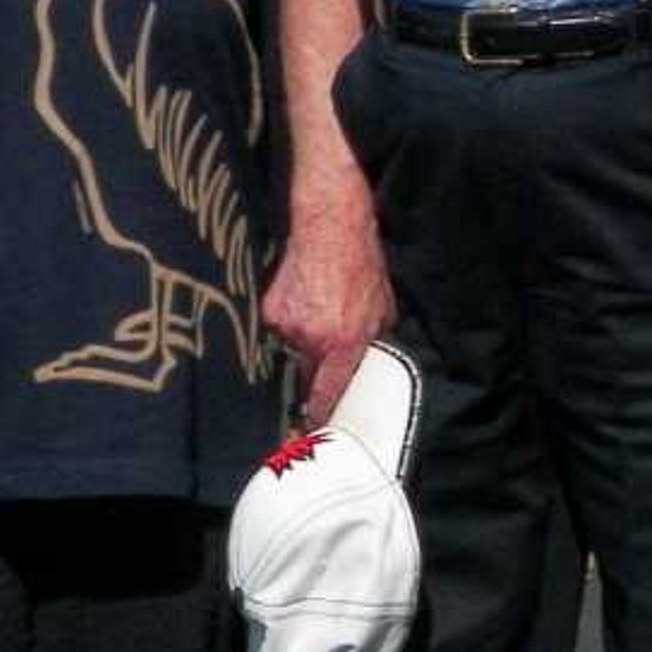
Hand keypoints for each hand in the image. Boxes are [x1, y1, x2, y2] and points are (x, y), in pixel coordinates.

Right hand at [266, 207, 396, 421]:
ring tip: (317, 308)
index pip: (328, 394)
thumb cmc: (362, 263)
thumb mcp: (382, 308)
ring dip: (302, 339)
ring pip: (291, 349)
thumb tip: (364, 365)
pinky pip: (278, 327)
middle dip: (310, 374)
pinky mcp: (269, 309)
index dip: (319, 415)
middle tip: (319, 353)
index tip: (312, 429)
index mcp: (345, 343)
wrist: (331, 223)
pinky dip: (289, 318)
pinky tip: (302, 296)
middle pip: (305, 375)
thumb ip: (372, 342)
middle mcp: (312, 339)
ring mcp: (286, 324)